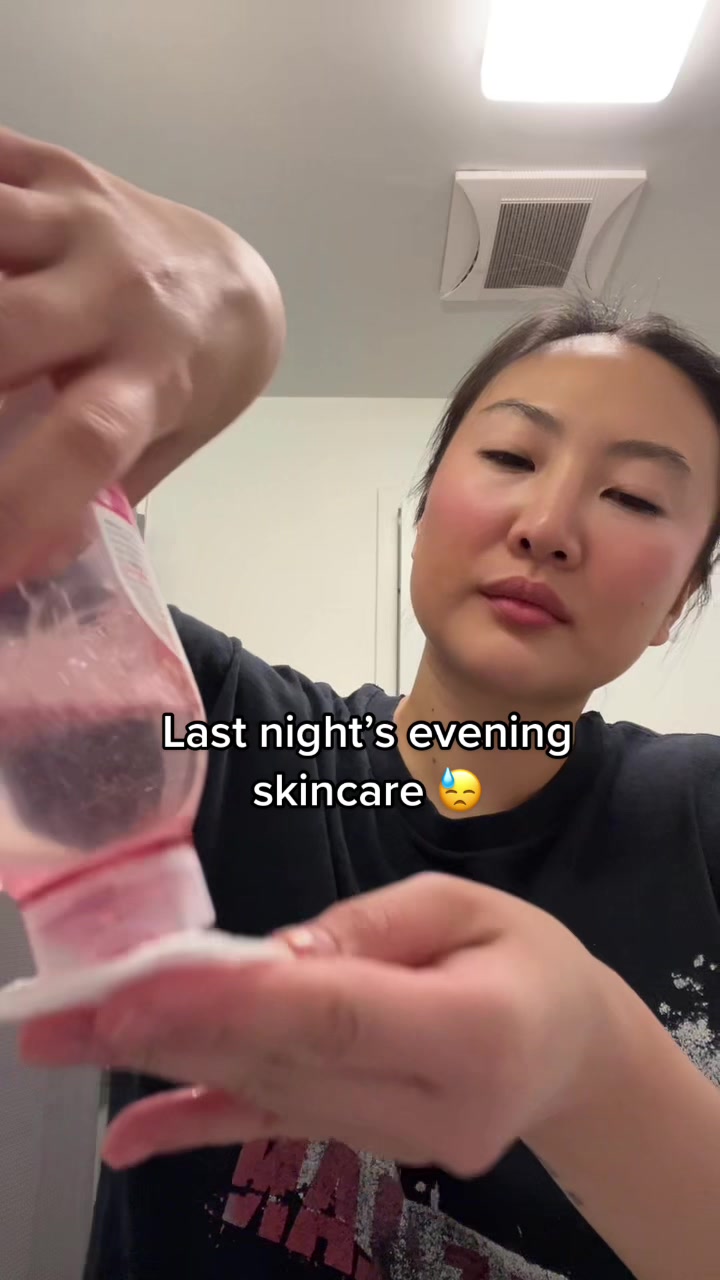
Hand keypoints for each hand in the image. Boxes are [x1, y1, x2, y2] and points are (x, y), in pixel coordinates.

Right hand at [0, 125, 283, 582]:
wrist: (236, 281)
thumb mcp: (161, 442)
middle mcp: (121, 294)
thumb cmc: (187, 378)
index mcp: (152, 378)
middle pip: (6, 329)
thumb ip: (97, 496)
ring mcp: (84, 221)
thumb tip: (28, 564)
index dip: (21, 501)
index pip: (87, 442)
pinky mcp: (57, 168)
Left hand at [20, 872, 617, 1174]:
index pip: (336, 1017)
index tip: (143, 986)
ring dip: (168, 1065)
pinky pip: (275, 1130)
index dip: (234, 1003)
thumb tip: (274, 956)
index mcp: (474, 1031)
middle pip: (286, 1065)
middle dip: (173, 1034)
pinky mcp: (373, 1150)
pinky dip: (195, 1126)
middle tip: (76, 1015)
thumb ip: (372, 929)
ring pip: (269, 1096)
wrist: (572, 1052)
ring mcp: (402, 1144)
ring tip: (78, 1042)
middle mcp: (434, 1107)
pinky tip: (129, 1137)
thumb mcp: (467, 904)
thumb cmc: (526, 956)